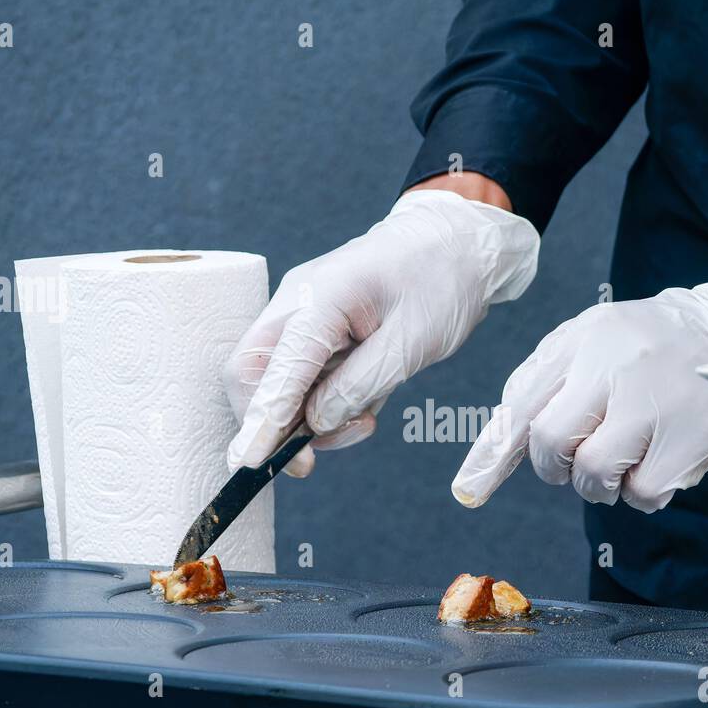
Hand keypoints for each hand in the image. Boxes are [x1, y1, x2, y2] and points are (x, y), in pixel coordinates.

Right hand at [224, 188, 538, 474]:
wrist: (458, 243)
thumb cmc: (440, 282)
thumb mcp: (411, 343)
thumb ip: (359, 385)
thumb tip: (315, 422)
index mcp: (319, 299)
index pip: (272, 368)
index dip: (260, 420)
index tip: (250, 463)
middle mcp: (297, 305)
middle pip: (252, 375)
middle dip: (274, 423)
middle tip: (309, 462)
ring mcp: (303, 317)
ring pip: (279, 385)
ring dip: (311, 419)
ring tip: (365, 421)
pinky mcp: (317, 332)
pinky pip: (305, 380)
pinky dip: (329, 403)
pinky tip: (367, 403)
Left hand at [451, 284, 707, 511]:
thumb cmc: (642, 346)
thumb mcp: (587, 342)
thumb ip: (538, 387)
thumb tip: (491, 454)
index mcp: (583, 339)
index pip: (523, 402)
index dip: (492, 454)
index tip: (469, 491)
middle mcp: (616, 365)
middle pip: (551, 442)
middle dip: (555, 466)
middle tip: (576, 461)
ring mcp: (657, 401)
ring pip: (595, 474)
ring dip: (600, 483)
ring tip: (625, 457)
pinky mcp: (695, 435)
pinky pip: (643, 493)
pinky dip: (642, 492)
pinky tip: (658, 461)